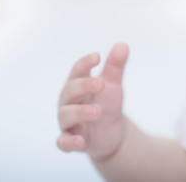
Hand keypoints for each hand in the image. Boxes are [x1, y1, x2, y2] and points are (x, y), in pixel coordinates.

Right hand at [57, 42, 128, 159]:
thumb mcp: (113, 85)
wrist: (112, 132)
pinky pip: (63, 142)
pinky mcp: (71, 140)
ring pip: (65, 115)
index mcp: (78, 84)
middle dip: (83, 86)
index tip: (97, 56)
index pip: (77, 70)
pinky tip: (79, 141)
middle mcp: (69, 102)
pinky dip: (68, 142)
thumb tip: (123, 44)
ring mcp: (68, 121)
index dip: (85, 62)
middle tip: (101, 83)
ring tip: (98, 110)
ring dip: (80, 112)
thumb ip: (115, 66)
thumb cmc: (107, 103)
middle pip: (69, 90)